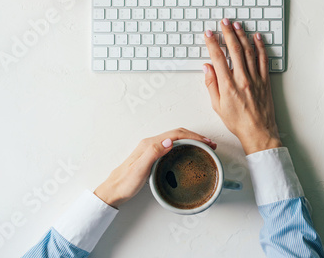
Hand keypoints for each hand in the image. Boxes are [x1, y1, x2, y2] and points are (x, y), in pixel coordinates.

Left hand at [94, 128, 216, 207]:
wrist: (113, 190)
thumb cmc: (125, 182)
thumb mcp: (139, 169)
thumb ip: (153, 153)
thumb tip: (169, 140)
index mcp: (150, 144)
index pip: (176, 134)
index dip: (194, 137)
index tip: (207, 142)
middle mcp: (151, 143)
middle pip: (178, 134)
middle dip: (196, 137)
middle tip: (210, 144)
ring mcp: (151, 148)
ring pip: (176, 138)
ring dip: (191, 140)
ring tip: (204, 146)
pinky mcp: (152, 155)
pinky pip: (172, 145)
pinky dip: (184, 145)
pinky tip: (188, 152)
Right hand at [203, 19, 281, 154]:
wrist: (258, 131)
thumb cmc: (238, 121)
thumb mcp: (218, 105)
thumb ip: (211, 84)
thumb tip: (207, 68)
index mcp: (228, 85)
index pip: (218, 58)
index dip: (212, 43)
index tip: (209, 34)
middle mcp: (242, 79)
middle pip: (235, 50)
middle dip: (228, 33)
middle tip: (224, 22)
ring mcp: (256, 78)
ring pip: (249, 51)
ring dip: (242, 36)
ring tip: (237, 25)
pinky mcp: (265, 80)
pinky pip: (263, 59)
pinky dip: (260, 46)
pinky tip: (257, 38)